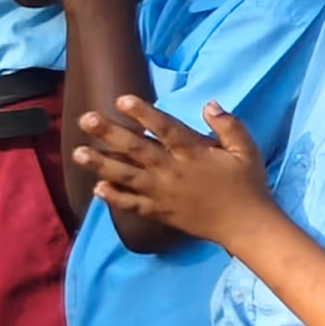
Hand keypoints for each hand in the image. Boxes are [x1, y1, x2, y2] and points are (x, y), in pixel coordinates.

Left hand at [70, 96, 279, 244]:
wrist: (244, 225)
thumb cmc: (247, 184)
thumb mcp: (247, 150)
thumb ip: (229, 125)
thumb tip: (209, 104)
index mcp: (193, 153)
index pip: (165, 129)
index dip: (143, 113)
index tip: (121, 99)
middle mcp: (172, 171)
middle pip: (136, 149)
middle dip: (109, 133)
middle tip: (86, 119)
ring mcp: (162, 193)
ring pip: (126, 176)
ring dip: (100, 164)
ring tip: (78, 153)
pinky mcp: (159, 212)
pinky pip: (132, 204)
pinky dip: (114, 198)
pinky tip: (97, 189)